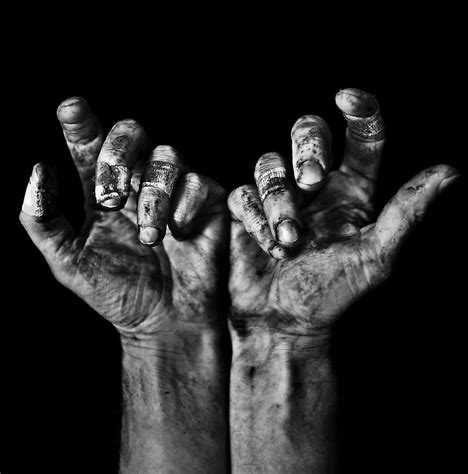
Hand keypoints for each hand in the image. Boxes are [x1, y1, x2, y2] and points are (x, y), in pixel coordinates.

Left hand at [20, 97, 227, 337]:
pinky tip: (180, 232)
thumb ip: (42, 220)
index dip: (80, 124)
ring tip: (150, 236)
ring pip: (168, 156)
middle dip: (119, 155)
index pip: (90, 147)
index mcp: (104, 193)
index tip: (70, 108)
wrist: (165, 321)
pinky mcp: (206, 204)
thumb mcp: (67, 262)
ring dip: (154, 194)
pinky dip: (185, 204)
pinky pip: (199, 183)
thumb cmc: (118, 294)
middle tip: (110, 196)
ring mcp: (174, 193)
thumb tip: (39, 169)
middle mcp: (138, 185)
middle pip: (132, 134)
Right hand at [228, 88, 458, 338]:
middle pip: (307, 131)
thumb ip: (407, 212)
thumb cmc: (333, 294)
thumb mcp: (375, 255)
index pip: (362, 138)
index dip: (359, 111)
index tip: (347, 97)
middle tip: (310, 182)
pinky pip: (243, 192)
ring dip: (278, 199)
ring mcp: (279, 198)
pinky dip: (254, 217)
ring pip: (269, 163)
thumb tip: (452, 171)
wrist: (285, 322)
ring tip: (288, 240)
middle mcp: (316, 187)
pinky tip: (267, 245)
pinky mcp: (247, 211)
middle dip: (306, 149)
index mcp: (353, 191)